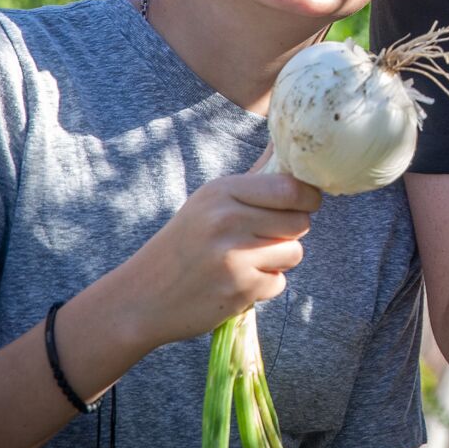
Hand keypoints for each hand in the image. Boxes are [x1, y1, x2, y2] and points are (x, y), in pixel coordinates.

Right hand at [108, 170, 322, 347]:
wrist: (141, 297)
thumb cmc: (184, 245)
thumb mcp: (209, 203)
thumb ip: (254, 181)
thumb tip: (289, 150)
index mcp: (221, 191)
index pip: (290, 188)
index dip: (307, 198)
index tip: (304, 204)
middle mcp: (227, 219)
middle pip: (299, 221)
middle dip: (291, 232)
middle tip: (266, 238)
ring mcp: (234, 256)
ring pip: (294, 253)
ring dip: (279, 260)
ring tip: (247, 261)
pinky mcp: (239, 289)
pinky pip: (278, 283)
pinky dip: (263, 287)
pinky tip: (236, 283)